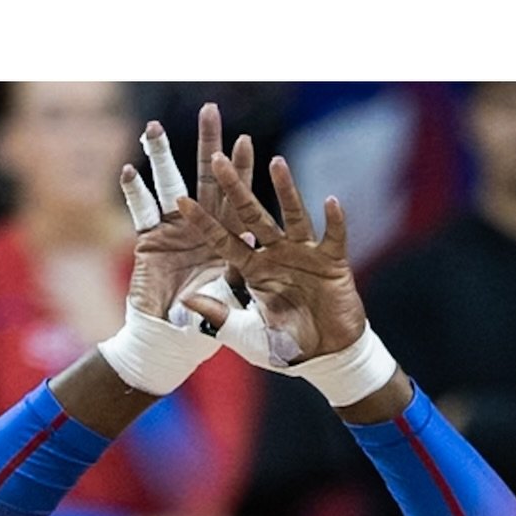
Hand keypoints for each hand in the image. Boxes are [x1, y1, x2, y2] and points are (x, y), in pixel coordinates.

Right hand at [121, 106, 253, 321]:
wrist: (171, 343)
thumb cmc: (207, 329)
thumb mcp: (231, 305)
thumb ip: (236, 281)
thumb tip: (246, 247)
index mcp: (228, 240)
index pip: (236, 199)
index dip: (239, 172)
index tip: (244, 142)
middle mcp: (202, 228)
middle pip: (205, 179)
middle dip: (207, 145)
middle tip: (210, 110)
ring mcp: (174, 231)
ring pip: (168, 186)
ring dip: (162, 157)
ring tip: (155, 127)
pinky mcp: (148, 242)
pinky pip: (140, 213)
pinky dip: (134, 193)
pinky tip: (129, 171)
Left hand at [176, 153, 365, 362]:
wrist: (324, 357)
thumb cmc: (283, 347)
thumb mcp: (244, 335)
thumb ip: (218, 316)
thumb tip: (184, 299)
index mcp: (252, 269)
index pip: (223, 240)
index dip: (203, 222)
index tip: (181, 201)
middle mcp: (275, 254)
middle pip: (253, 215)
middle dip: (235, 188)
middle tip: (217, 158)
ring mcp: (304, 254)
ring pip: (293, 216)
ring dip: (286, 190)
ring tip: (276, 162)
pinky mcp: (332, 262)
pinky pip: (334, 237)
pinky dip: (334, 221)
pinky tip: (331, 202)